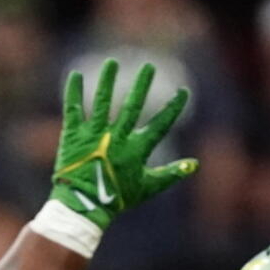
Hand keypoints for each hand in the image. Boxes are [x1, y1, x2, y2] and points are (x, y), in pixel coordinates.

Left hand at [51, 59, 197, 228]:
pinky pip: (73, 110)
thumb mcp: (147, 187)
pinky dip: (74, 92)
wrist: (84, 206)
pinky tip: (75, 75)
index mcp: (136, 150)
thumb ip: (171, 173)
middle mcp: (116, 138)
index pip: (159, 125)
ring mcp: (94, 135)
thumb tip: (195, 164)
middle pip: (132, 106)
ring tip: (112, 63)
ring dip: (108, 81)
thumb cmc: (117, 198)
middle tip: (149, 67)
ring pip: (102, 102)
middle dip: (142, 86)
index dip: (172, 108)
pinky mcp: (74, 136)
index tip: (182, 92)